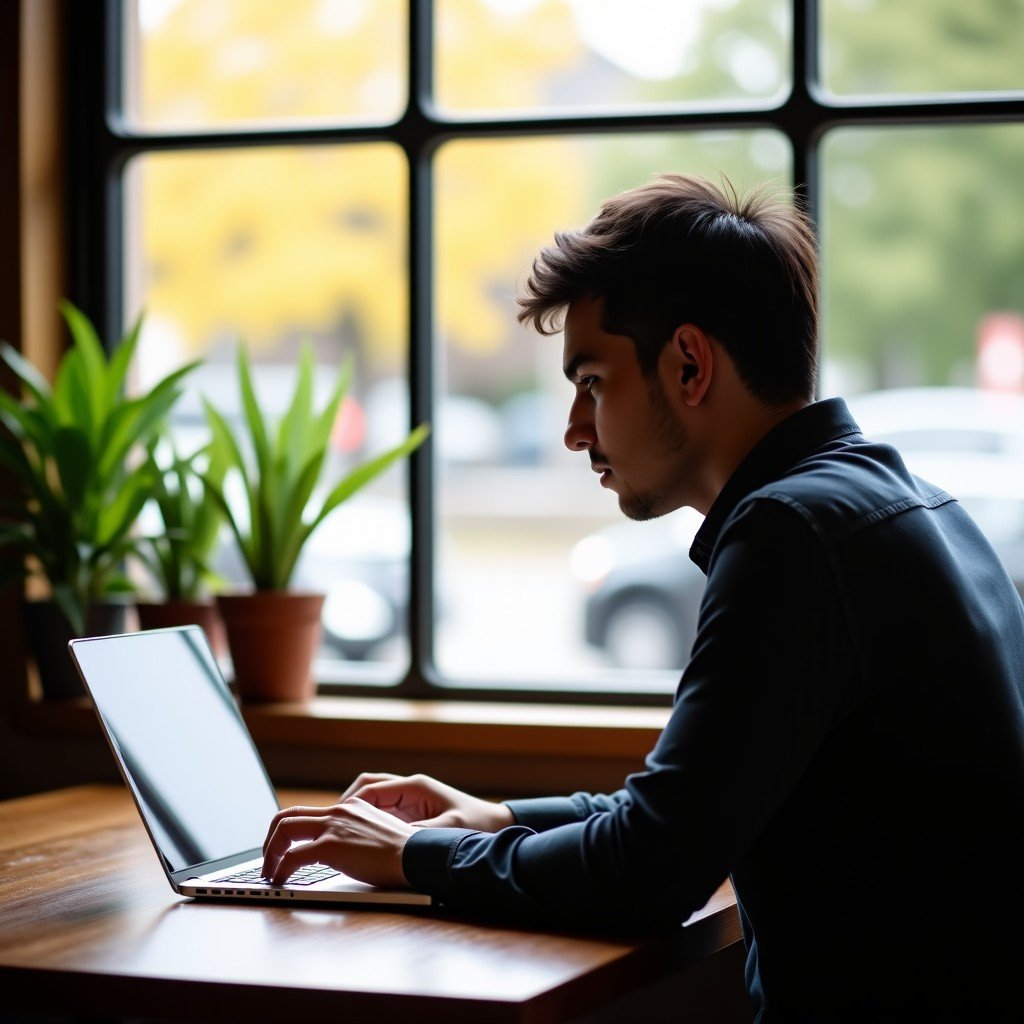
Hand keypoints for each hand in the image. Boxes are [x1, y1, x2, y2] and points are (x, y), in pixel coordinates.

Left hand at [261, 798, 415, 887]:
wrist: (417, 855)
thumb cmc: (403, 853)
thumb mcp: (376, 834)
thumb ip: (357, 835)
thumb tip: (344, 851)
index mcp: (349, 806)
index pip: (307, 811)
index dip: (288, 829)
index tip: (283, 846)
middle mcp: (338, 810)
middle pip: (287, 815)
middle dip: (271, 838)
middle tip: (269, 859)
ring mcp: (333, 826)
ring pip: (283, 829)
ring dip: (270, 853)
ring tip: (269, 872)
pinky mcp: (331, 846)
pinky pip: (292, 857)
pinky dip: (280, 869)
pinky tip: (280, 881)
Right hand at [340, 772, 514, 831]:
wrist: (498, 826)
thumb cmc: (477, 825)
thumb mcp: (448, 832)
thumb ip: (419, 835)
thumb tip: (391, 843)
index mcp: (415, 787)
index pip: (371, 788)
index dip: (349, 804)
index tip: (334, 821)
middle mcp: (410, 789)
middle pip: (366, 790)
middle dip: (345, 806)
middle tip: (328, 827)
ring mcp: (410, 801)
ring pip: (372, 802)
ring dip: (355, 815)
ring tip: (339, 836)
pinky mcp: (413, 814)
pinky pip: (382, 815)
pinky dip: (368, 825)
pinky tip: (360, 843)